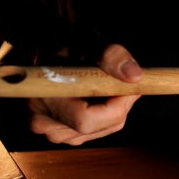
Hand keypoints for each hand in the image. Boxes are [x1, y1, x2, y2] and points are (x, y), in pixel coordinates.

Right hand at [28, 44, 143, 144]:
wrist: (56, 56)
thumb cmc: (71, 48)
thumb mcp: (91, 43)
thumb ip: (113, 56)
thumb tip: (135, 76)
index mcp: (43, 97)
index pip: (86, 119)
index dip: (115, 105)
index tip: (130, 86)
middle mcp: (44, 121)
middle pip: (99, 126)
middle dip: (120, 105)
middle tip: (127, 83)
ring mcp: (55, 132)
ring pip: (104, 128)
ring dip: (117, 108)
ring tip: (113, 86)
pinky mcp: (67, 135)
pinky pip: (102, 130)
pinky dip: (111, 114)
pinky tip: (106, 97)